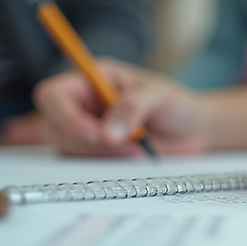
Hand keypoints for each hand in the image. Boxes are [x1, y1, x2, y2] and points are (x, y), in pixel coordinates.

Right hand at [33, 58, 207, 155]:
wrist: (194, 132)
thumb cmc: (176, 104)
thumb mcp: (159, 95)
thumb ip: (133, 107)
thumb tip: (108, 133)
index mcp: (92, 79)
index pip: (53, 95)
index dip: (65, 116)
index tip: (96, 134)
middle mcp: (83, 104)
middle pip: (53, 126)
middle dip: (86, 141)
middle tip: (126, 145)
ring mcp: (86, 130)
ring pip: (66, 149)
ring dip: (100, 155)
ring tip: (137, 149)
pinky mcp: (95, 153)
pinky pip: (83, 165)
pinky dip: (105, 166)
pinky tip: (132, 157)